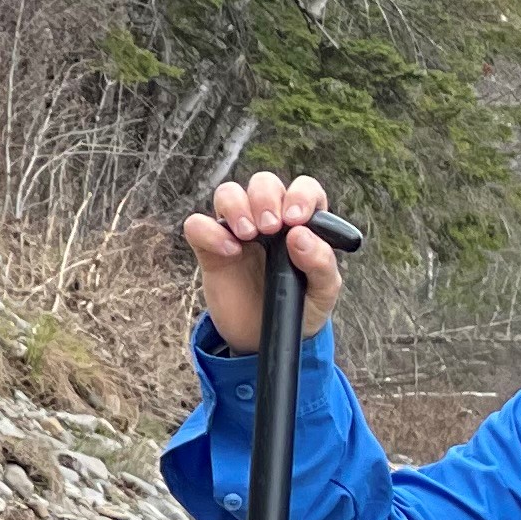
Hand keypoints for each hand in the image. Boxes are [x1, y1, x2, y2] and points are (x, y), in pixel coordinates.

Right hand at [181, 171, 344, 353]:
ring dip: (237, 206)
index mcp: (303, 225)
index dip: (301, 195)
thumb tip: (300, 236)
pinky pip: (197, 224)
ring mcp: (238, 231)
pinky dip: (209, 231)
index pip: (305, 188)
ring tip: (248, 235)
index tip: (296, 219)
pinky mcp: (211, 248)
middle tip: (271, 228)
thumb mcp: (323, 293)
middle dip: (266, 197)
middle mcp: (270, 220)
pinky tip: (229, 251)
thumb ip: (321, 264)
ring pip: (228, 192)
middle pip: (264, 182)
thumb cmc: (300, 308)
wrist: (267, 337)